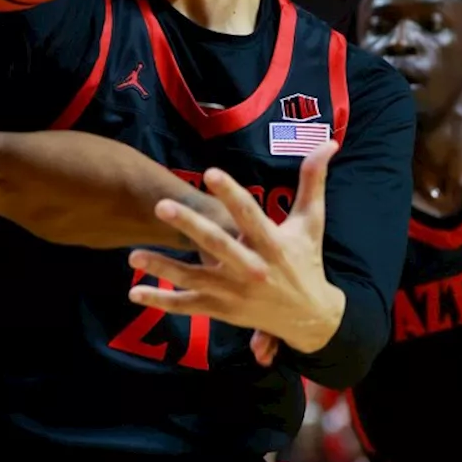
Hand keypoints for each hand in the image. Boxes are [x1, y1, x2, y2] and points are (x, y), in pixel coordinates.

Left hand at [127, 142, 344, 353]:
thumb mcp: (311, 222)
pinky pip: (188, 305)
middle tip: (161, 206)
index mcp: (273, 244)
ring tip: (134, 255)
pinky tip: (135, 291)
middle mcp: (252, 269)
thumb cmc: (307, 262)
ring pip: (195, 279)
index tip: (210, 172)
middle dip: (190, 226)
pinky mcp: (223, 310)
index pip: (249, 215)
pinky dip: (162, 300)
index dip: (230, 193)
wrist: (311, 318)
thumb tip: (327, 142)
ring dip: (164, 267)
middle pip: (217, 245)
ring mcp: (235, 292)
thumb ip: (313, 181)